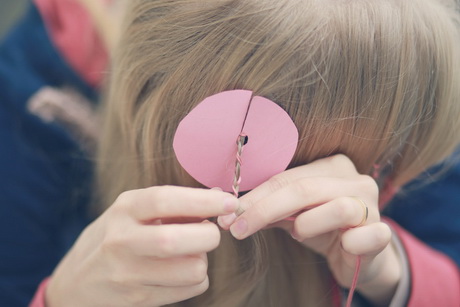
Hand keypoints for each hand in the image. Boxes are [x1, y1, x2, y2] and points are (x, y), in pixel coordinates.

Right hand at [46, 186, 237, 306]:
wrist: (76, 283)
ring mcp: (128, 274)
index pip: (165, 200)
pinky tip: (181, 271)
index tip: (230, 203)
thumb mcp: (132, 211)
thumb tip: (220, 197)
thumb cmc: (114, 237)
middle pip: (177, 240)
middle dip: (209, 235)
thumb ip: (172, 204)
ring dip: (203, 259)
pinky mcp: (138, 300)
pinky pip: (191, 289)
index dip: (203, 200)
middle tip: (209, 232)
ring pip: (192, 269)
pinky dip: (197, 278)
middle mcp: (121, 240)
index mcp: (123, 209)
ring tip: (189, 253)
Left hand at [218, 155, 400, 305]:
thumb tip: (229, 211)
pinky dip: (350, 243)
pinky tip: (342, 246)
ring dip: (307, 224)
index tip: (227, 217)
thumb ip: (267, 209)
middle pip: (303, 189)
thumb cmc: (322, 229)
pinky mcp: (382, 232)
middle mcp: (353, 179)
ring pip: (337, 207)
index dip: (254, 198)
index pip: (285, 178)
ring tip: (298, 234)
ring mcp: (372, 204)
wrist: (358, 256)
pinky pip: (368, 235)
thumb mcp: (292, 216)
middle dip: (264, 210)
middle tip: (237, 230)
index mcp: (330, 167)